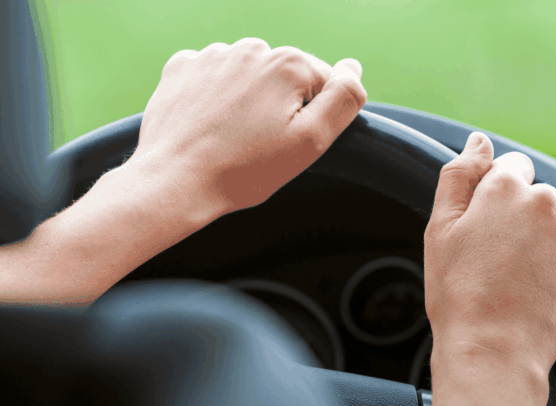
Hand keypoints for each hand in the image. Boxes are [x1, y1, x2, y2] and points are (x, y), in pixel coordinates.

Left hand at [130, 38, 366, 216]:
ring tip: (234, 138)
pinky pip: (213, 77)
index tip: (289, 142)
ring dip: (249, 101)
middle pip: (285, 78)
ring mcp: (212, 55)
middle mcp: (251, 48)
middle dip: (281, 106)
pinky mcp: (182, 68)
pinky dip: (216, 97)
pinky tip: (210, 125)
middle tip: (262, 144)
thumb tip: (353, 67)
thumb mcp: (312, 141)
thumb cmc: (246, 168)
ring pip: (248, 76)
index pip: (323, 84)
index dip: (313, 118)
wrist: (176, 180)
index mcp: (289, 63)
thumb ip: (343, 99)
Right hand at [424, 132, 555, 382]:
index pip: (512, 168)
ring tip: (521, 280)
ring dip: (545, 243)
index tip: (489, 229)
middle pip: (538, 198)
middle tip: (500, 261)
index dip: (497, 198)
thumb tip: (479, 142)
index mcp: (506, 187)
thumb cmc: (461, 294)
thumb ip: (459, 174)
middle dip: (523, 220)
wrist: (495, 350)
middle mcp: (547, 201)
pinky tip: (542, 287)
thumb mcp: (441, 229)